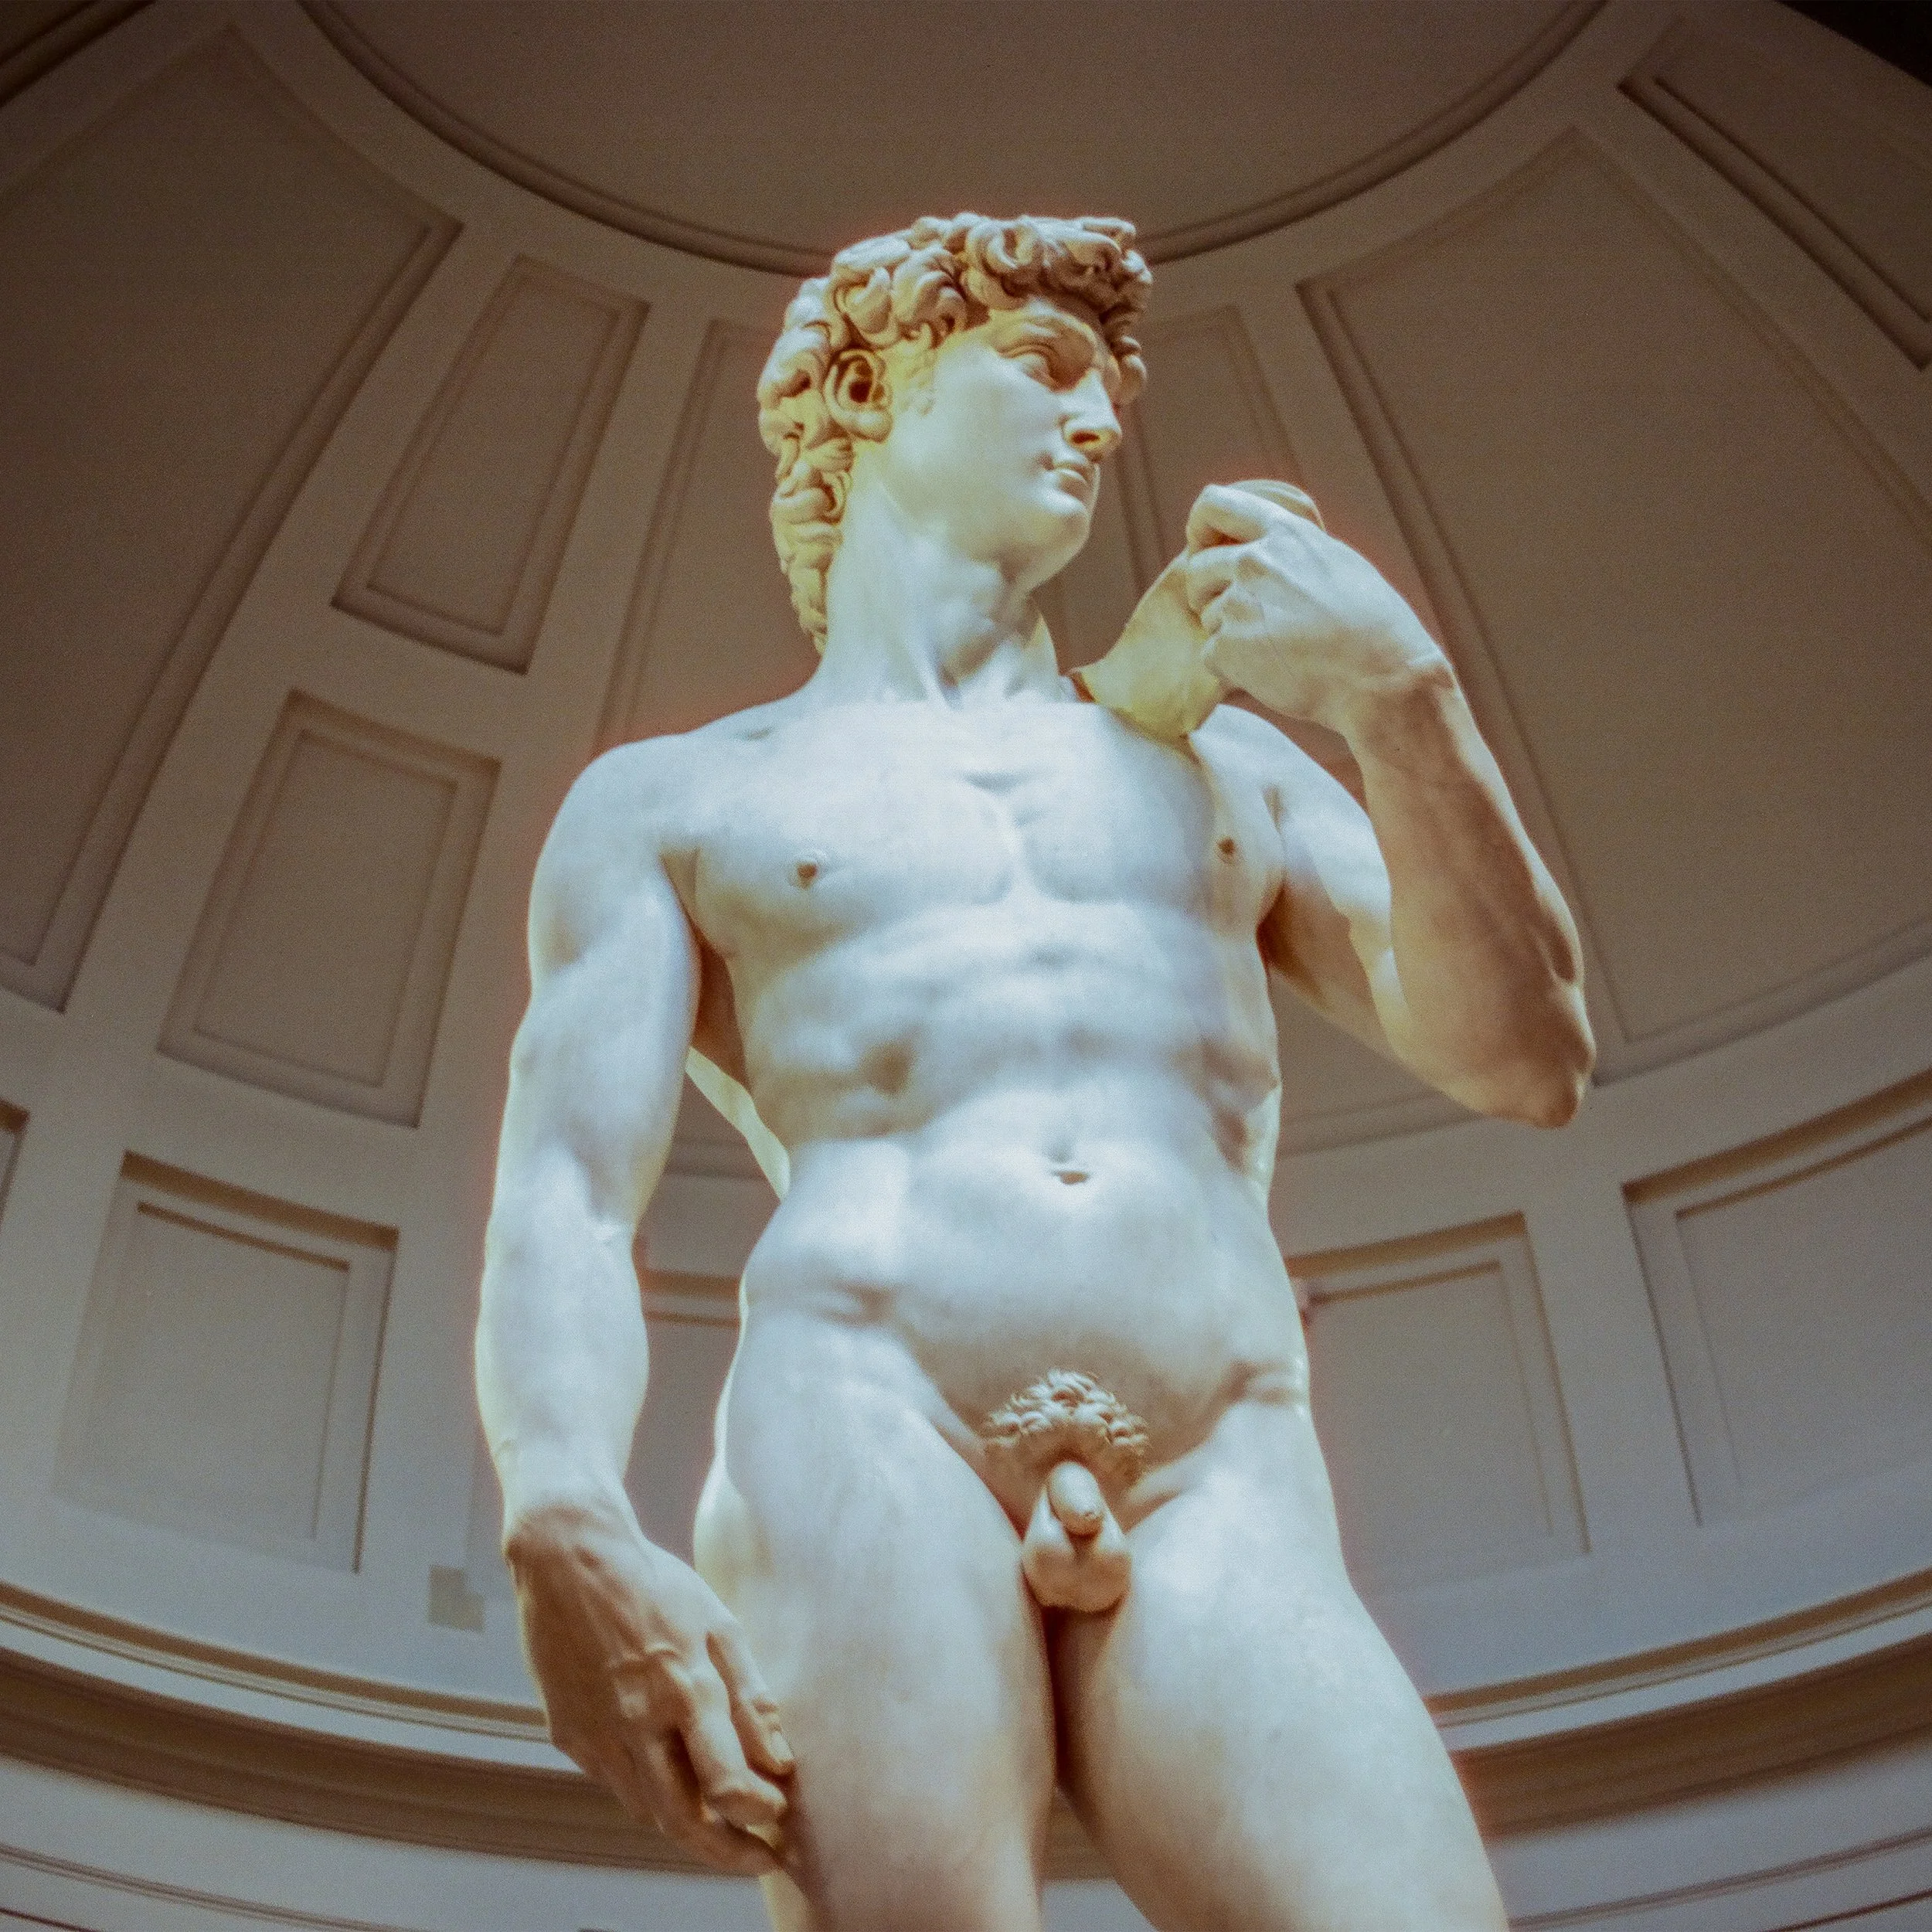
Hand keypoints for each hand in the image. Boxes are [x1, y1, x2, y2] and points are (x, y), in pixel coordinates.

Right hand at [506, 1498, 792, 1874]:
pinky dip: (650, 1792)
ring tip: (725, 1827)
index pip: (726, 1785)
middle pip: (681, 1821)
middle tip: (760, 1858)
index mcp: (683, 1687)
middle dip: (726, 1852)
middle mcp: (637, 1721)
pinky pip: (616, 1782)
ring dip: (688, 1828)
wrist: (568, 1558)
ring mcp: (596, 1733)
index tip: (779, 1814)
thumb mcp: (719, 1623)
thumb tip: (780, 1759)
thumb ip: (751, 1695)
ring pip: (646, 1809)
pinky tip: (673, 1779)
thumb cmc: (654, 1583)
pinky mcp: (568, 1735)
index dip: (758, 1812)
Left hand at [1182, 483, 1449, 737]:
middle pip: (1197, 568)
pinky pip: (1212, 655)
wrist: (1381, 677)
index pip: (1213, 505)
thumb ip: (1293, 552)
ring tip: (1278, 649)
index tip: (1206, 548)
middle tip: (1241, 617)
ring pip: (1208, 615)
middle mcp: (1254, 562)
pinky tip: (1274, 672)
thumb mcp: (1338, 563)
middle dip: (1208, 592)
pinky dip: (1234, 668)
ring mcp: (1237, 605)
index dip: (1200, 528)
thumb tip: (1268, 547)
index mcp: (1284, 533)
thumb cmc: (1374, 627)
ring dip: (1230, 633)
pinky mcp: (1227, 649)